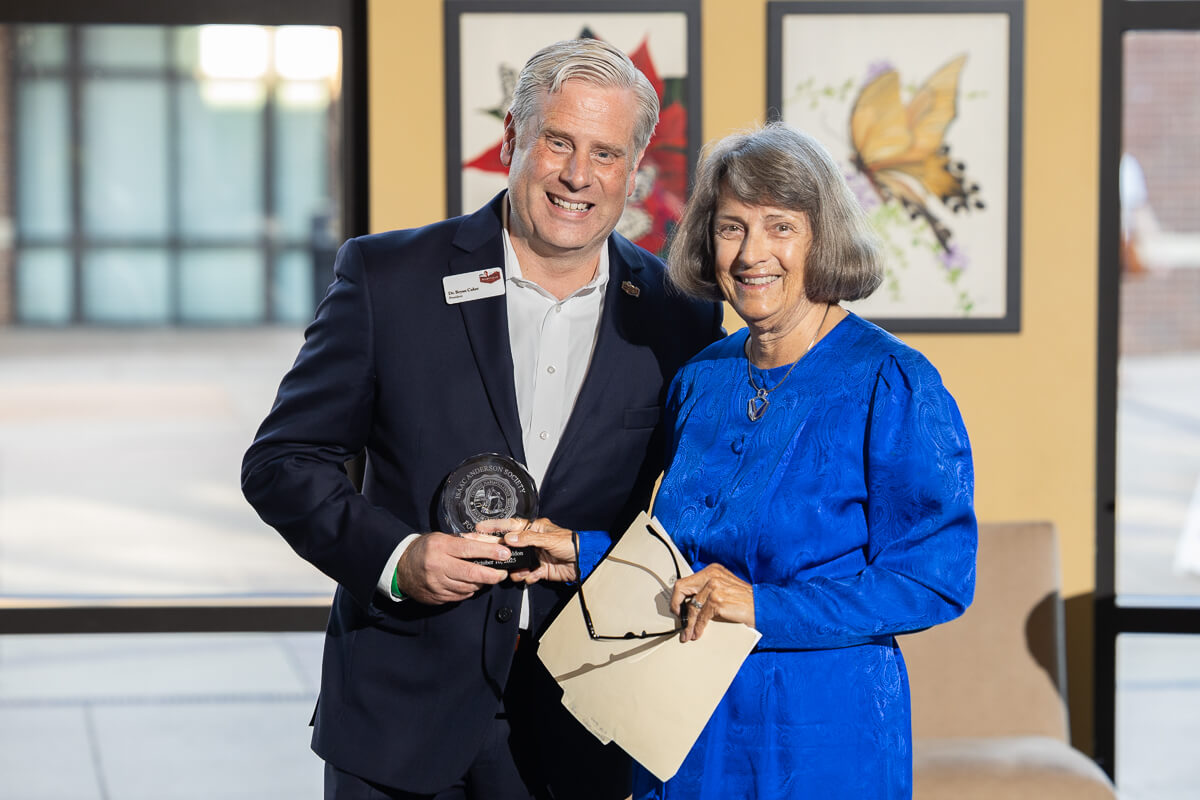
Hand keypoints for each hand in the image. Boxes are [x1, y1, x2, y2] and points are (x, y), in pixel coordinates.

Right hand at [394, 532, 509, 603]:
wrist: (401, 568)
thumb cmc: (425, 549)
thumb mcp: (442, 538)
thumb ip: (465, 541)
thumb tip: (490, 544)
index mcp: (440, 547)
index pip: (470, 549)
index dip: (490, 553)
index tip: (504, 554)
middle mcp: (437, 566)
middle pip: (471, 573)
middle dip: (492, 575)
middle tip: (502, 573)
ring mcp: (436, 584)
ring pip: (468, 587)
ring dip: (481, 583)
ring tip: (487, 577)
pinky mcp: (436, 597)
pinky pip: (460, 596)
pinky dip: (469, 590)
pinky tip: (471, 584)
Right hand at [475, 517, 578, 583]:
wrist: (584, 562)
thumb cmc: (572, 543)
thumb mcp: (549, 538)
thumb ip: (528, 539)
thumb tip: (510, 538)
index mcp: (534, 529)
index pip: (511, 525)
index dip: (495, 526)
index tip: (480, 528)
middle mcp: (532, 542)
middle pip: (510, 547)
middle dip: (502, 553)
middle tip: (491, 556)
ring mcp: (535, 556)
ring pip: (517, 564)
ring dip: (517, 569)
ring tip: (519, 571)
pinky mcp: (539, 569)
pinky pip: (527, 574)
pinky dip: (529, 577)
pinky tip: (533, 575)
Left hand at [670, 563, 754, 641]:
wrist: (763, 608)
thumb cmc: (745, 601)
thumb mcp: (724, 588)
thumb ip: (707, 591)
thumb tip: (689, 605)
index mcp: (712, 570)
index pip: (685, 581)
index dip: (677, 597)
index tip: (677, 608)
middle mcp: (712, 575)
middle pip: (682, 589)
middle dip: (676, 607)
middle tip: (678, 619)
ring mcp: (714, 587)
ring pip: (691, 607)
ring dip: (688, 624)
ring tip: (687, 633)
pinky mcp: (718, 600)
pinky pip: (701, 617)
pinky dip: (697, 628)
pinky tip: (697, 633)